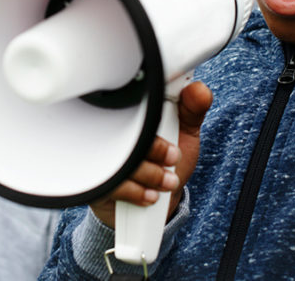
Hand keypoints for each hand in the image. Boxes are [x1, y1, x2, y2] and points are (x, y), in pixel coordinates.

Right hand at [89, 81, 212, 228]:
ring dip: (150, 173)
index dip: (153, 114)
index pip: (134, 98)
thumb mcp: (186, 133)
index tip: (172, 136)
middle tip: (173, 158)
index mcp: (134, 110)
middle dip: (156, 149)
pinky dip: (136, 191)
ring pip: (120, 158)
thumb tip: (199, 90)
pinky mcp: (96, 179)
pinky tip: (149, 193)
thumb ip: (194, 110)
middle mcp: (112, 127)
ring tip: (166, 181)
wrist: (155, 205)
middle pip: (125, 129)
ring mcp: (101, 153)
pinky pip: (111, 182)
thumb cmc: (168, 163)